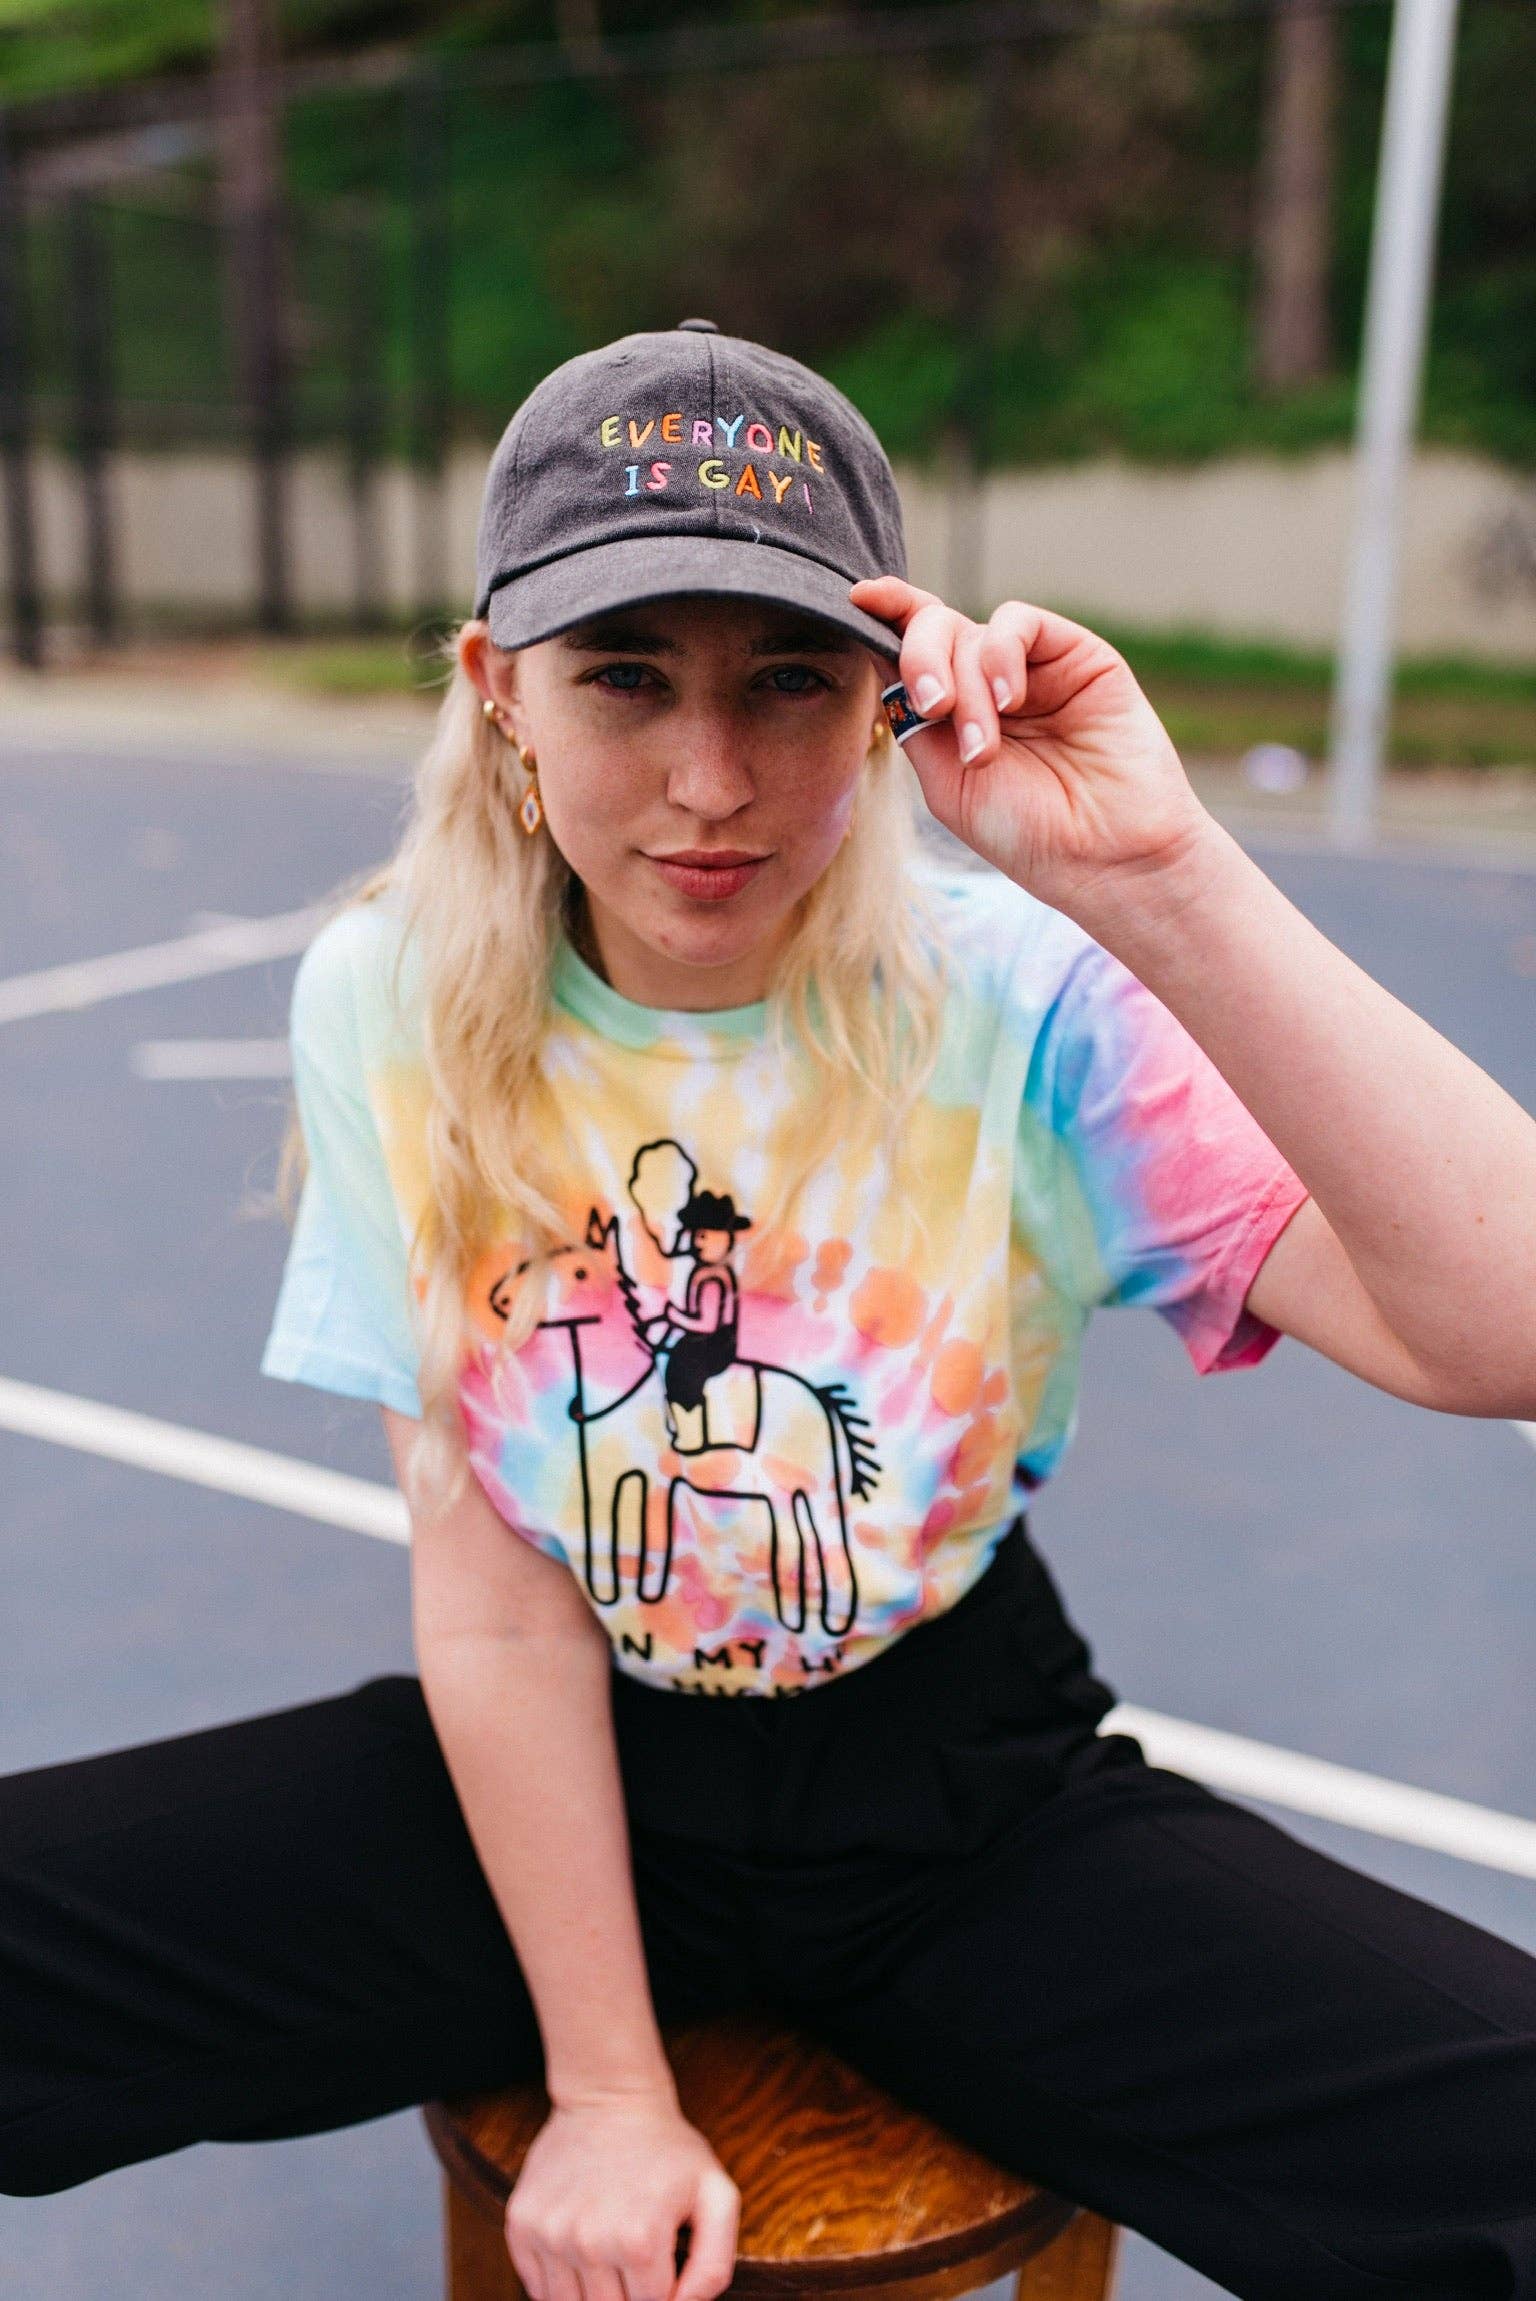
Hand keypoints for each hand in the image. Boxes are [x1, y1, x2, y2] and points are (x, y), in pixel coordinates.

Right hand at [505, 2092, 740, 2300]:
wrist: (609, 2096)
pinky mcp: (521, 2226)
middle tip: (635, 2257)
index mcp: (639, 2241)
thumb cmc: (666, 2149)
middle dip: (627, 2295)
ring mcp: (549, 2235)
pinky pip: (537, 2289)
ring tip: (607, 2255)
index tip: (663, 2262)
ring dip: (592, 2293)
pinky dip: (558, 2283)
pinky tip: (579, 2250)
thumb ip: (714, 2265)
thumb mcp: (716, 2194)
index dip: (662, 2292)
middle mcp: (588, 2242)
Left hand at [850, 576, 1214, 927]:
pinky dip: (1001, 654)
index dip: (887, 615)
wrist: (1104, 856)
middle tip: (933, 707)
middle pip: (934, 630)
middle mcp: (992, 683)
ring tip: (982, 746)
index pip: (913, 648)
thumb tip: (878, 656)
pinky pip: (1019, 623)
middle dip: (921, 660)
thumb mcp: (946, 783)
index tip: (859, 601)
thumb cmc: (1027, 833)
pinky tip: (1010, 701)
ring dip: (965, 683)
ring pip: (972, 631)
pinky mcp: (1078, 655)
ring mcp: (1034, 668)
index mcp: (956, 712)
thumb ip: (914, 720)